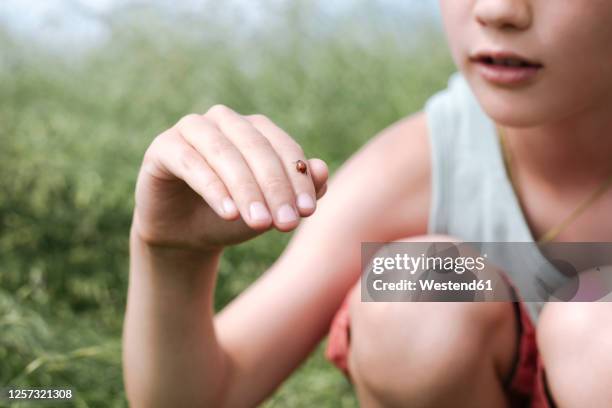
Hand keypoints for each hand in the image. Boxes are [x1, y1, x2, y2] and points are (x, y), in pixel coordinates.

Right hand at [132, 105, 327, 251]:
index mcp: (255, 130)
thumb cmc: (232, 217)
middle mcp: (225, 122)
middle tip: (286, 223)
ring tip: (260, 223)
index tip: (308, 212)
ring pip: (225, 153)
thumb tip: (322, 169)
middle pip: (256, 148)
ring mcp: (192, 129)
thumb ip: (297, 190)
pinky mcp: (164, 147)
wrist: (185, 236)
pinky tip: (228, 214)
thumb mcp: (269, 209)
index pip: (283, 147)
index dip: (297, 179)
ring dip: (246, 189)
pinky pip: (191, 163)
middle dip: (275, 187)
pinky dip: (213, 188)